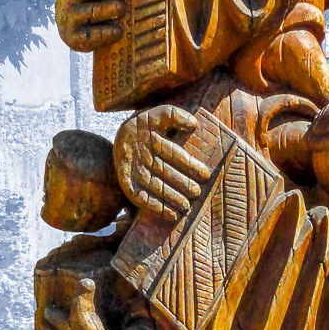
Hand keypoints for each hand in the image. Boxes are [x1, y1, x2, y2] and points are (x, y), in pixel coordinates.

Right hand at [113, 104, 209, 222]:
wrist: (123, 138)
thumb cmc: (149, 127)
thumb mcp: (158, 115)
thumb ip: (175, 115)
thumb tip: (193, 124)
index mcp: (147, 132)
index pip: (171, 150)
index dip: (188, 163)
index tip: (205, 175)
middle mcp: (138, 149)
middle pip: (162, 169)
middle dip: (181, 183)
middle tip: (197, 193)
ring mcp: (131, 166)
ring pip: (152, 184)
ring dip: (170, 197)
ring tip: (186, 207)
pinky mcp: (125, 181)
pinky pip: (139, 197)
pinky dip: (154, 207)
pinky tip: (170, 215)